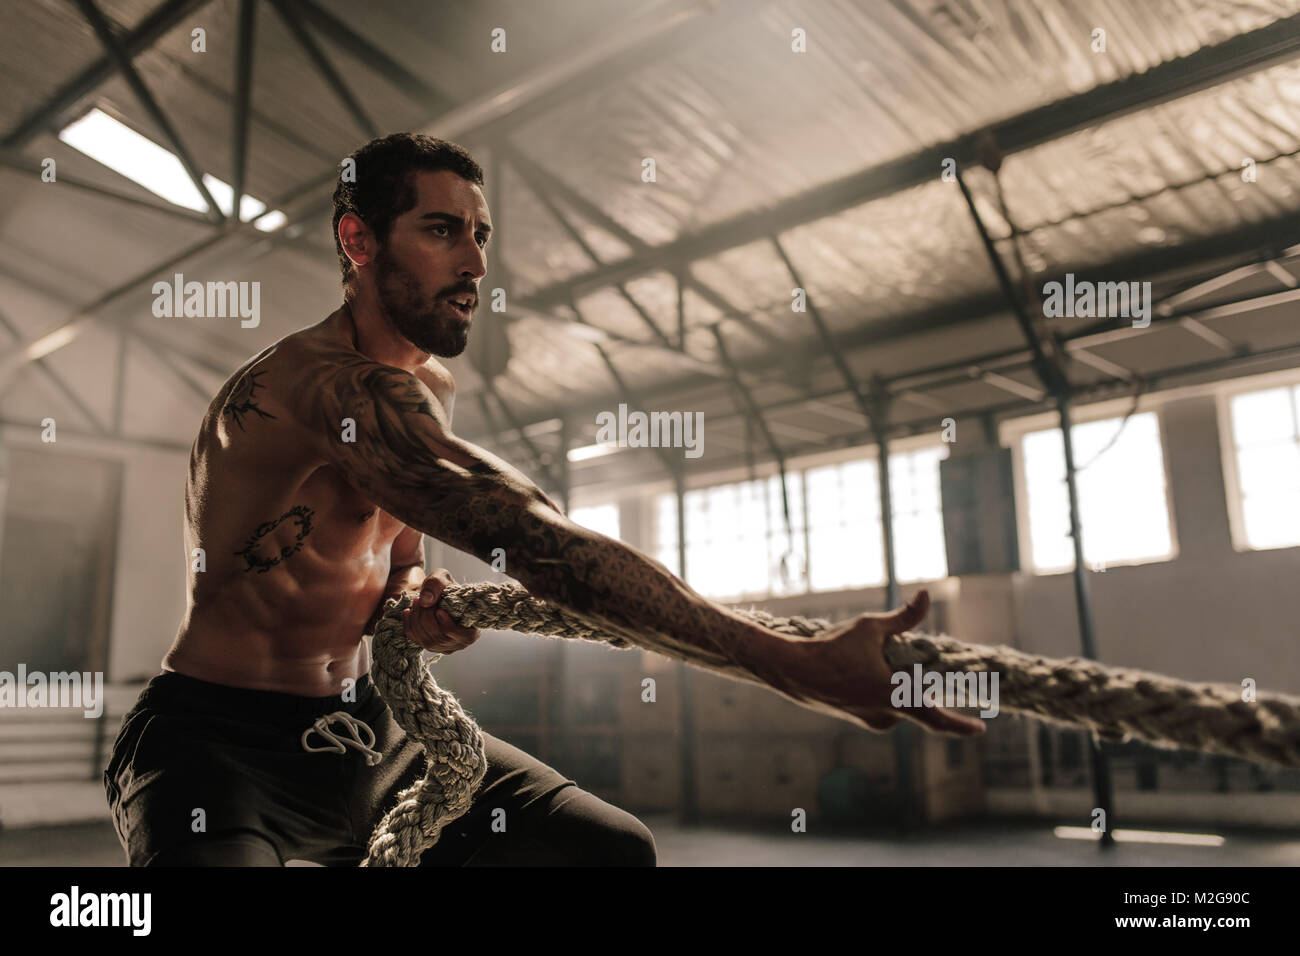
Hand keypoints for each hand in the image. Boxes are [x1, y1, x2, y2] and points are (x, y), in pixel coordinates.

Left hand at [402, 569, 479, 654]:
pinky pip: (415, 640)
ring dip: (416, 620)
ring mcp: (443, 647)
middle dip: (426, 617)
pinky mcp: (429, 645)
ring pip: (426, 641)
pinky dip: (409, 625)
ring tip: (415, 601)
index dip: (449, 626)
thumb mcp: (443, 577)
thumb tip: (425, 602)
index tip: (439, 611)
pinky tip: (408, 612)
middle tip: (420, 599)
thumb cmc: (445, 586)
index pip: (462, 636)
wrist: (437, 593)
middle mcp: (459, 643)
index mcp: (471, 630)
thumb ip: (436, 585)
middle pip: (439, 638)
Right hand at [776, 590, 986, 736]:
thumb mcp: (869, 627)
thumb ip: (904, 617)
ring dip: (894, 683)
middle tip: (896, 658)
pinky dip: (879, 689)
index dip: (961, 726)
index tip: (980, 729)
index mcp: (894, 696)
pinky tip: (857, 670)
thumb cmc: (831, 648)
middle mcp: (885, 714)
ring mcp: (870, 719)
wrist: (792, 671)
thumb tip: (926, 595)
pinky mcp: (857, 717)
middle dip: (914, 679)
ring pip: (897, 701)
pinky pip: (881, 705)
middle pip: (916, 698)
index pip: (937, 719)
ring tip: (867, 660)